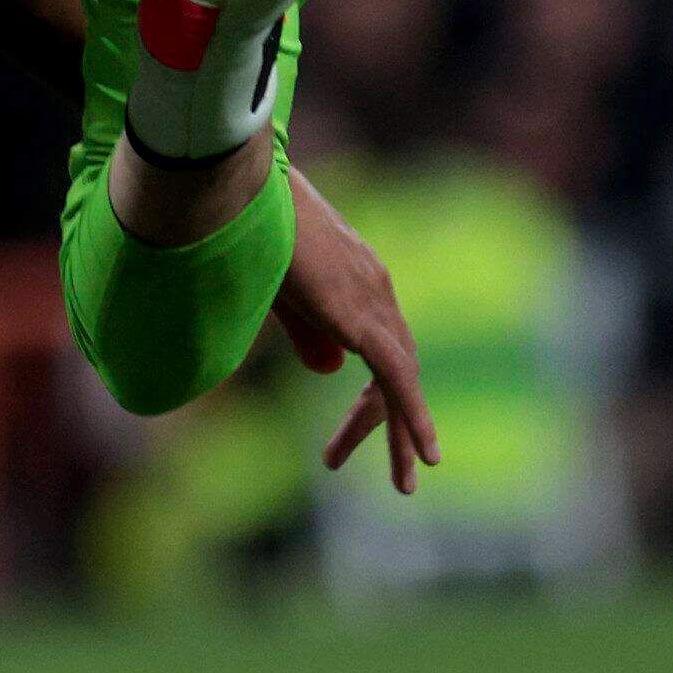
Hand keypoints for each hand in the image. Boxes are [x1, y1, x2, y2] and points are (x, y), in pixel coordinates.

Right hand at [276, 169, 441, 495]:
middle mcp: (377, 289)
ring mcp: (375, 302)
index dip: (370, 393)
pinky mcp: (362, 320)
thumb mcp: (278, 288)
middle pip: (399, 367)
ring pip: (402, 380)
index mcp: (358, 278)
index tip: (346, 432)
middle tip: (373, 467)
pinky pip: (397, 379)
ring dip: (400, 432)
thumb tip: (330, 372)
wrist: (245, 190)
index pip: (379, 345)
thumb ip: (306, 330)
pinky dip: (415, 417)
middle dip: (387, 420)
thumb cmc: (249, 227)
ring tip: (406, 483)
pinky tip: (427, 456)